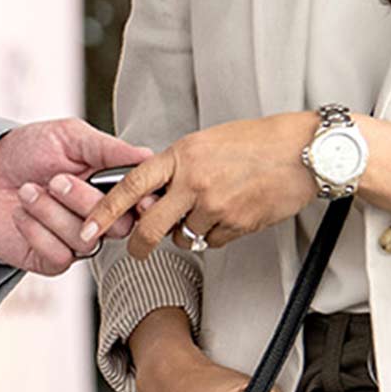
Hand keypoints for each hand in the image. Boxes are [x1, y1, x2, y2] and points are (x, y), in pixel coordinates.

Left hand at [0, 120, 152, 274]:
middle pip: (117, 225)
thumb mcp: (69, 136)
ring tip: (27, 190)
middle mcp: (96, 215)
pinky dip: (36, 232)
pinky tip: (20, 214)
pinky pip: (60, 257)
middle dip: (84, 201)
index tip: (137, 194)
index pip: (140, 202)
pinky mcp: (49, 259)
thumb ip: (108, 148)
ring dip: (51, 212)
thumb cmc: (25, 149)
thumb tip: (148, 155)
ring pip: (85, 240)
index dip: (141, 200)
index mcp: (108, 185)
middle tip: (55, 180)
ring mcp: (73, 239)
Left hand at [83, 112, 318, 258]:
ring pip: (185, 238)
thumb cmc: (256, 141)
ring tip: (210, 210)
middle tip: (135, 250)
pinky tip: (232, 212)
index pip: (132, 185)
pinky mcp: (237, 225)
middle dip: (138, 245)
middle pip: (150, 227)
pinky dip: (216, 234)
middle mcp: (194, 182)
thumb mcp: (205, 142)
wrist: (302, 151)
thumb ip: (177, 166)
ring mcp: (216, 206)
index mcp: (182, 156)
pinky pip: (214, 242)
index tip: (89, 226)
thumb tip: (153, 193)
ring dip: (188, 234)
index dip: (106, 209)